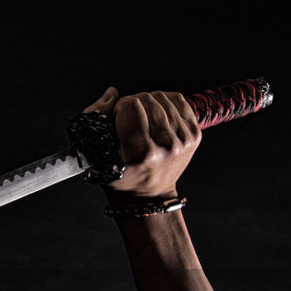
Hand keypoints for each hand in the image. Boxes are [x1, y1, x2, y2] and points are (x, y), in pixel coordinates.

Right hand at [84, 87, 201, 202]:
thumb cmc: (119, 175)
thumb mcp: (97, 154)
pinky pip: (178, 100)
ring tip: (141, 118)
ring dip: (148, 102)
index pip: (131, 106)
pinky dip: (164, 101)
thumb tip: (113, 93)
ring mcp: (183, 140)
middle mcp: (166, 146)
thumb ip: (97, 118)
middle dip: (133, 103)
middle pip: (147, 99)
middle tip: (128, 119)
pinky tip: (156, 113)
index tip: (116, 118)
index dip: (118, 107)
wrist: (149, 196)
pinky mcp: (194, 135)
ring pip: (162, 98)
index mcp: (141, 153)